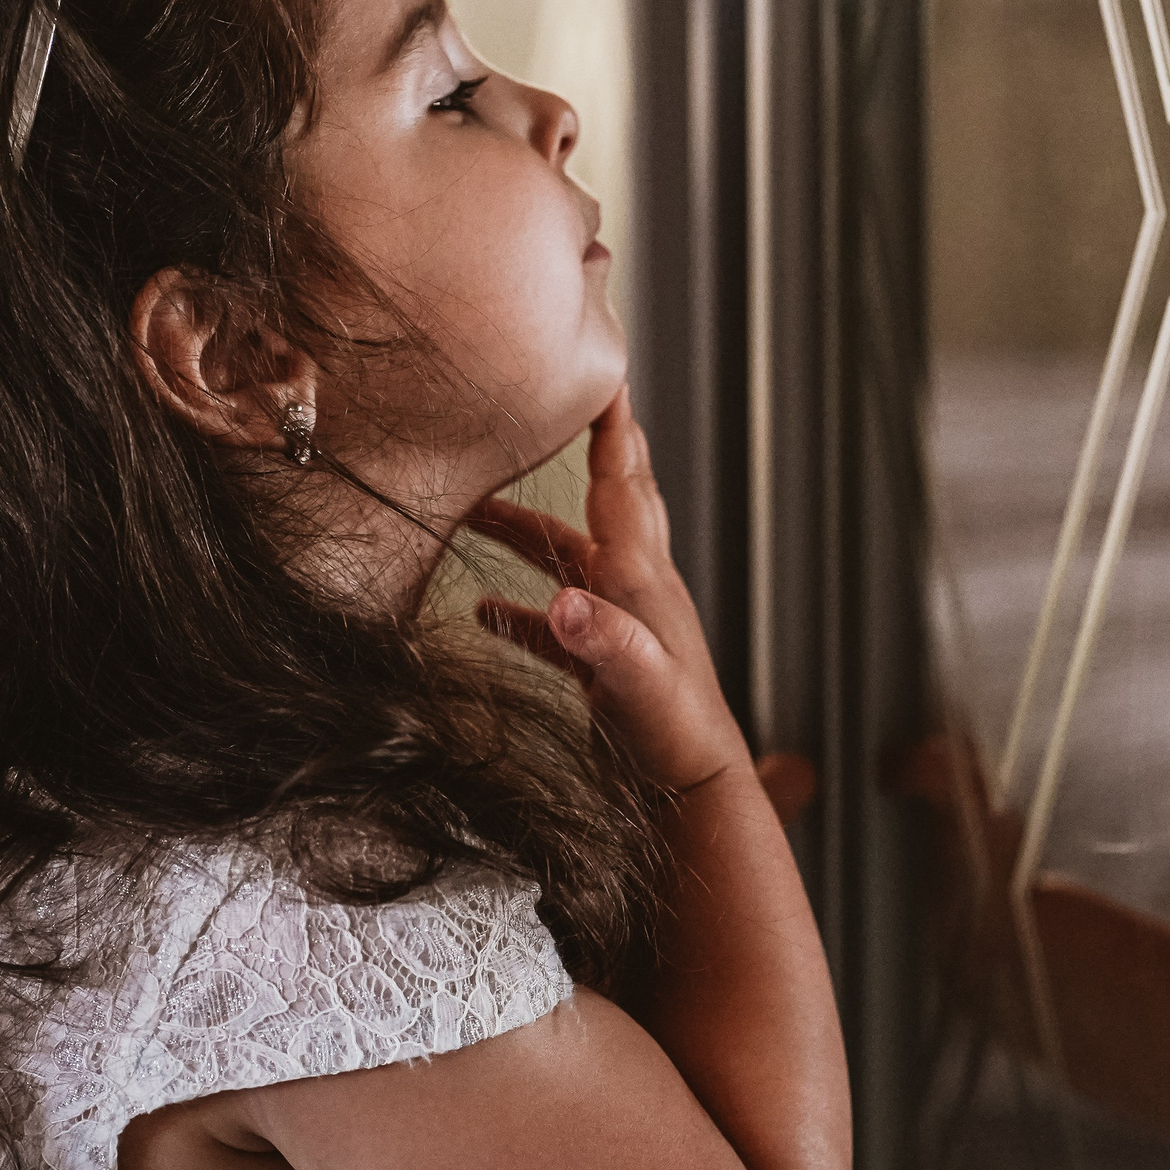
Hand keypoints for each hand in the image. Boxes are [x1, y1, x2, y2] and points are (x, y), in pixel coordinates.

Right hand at [467, 389, 751, 793]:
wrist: (696, 795)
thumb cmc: (677, 742)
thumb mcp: (638, 689)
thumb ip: (604, 644)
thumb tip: (563, 604)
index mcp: (641, 580)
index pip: (623, 484)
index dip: (611, 428)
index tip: (604, 373)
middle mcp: (634, 590)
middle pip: (603, 501)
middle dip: (576, 452)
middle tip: (545, 410)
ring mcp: (620, 623)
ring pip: (567, 556)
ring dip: (525, 531)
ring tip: (472, 512)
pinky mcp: (603, 663)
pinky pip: (554, 621)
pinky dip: (521, 609)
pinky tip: (484, 615)